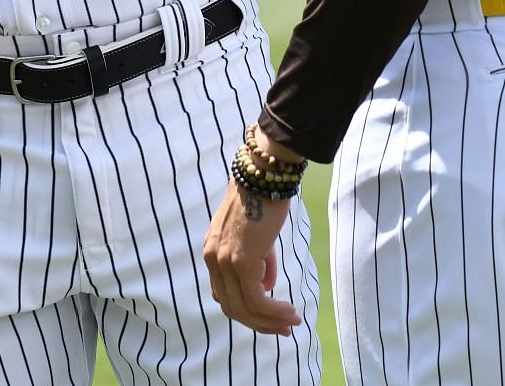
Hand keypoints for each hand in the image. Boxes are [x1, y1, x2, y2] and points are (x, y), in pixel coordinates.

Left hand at [201, 178, 302, 336]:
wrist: (263, 175)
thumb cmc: (262, 200)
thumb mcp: (256, 237)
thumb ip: (258, 261)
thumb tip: (267, 285)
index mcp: (212, 252)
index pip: (224, 295)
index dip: (248, 311)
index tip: (271, 318)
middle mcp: (212, 259)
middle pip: (232, 307)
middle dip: (260, 323)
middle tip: (285, 328)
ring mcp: (224, 261)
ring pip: (245, 308)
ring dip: (271, 320)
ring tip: (293, 321)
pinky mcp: (240, 261)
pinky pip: (257, 299)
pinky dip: (274, 311)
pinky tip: (290, 310)